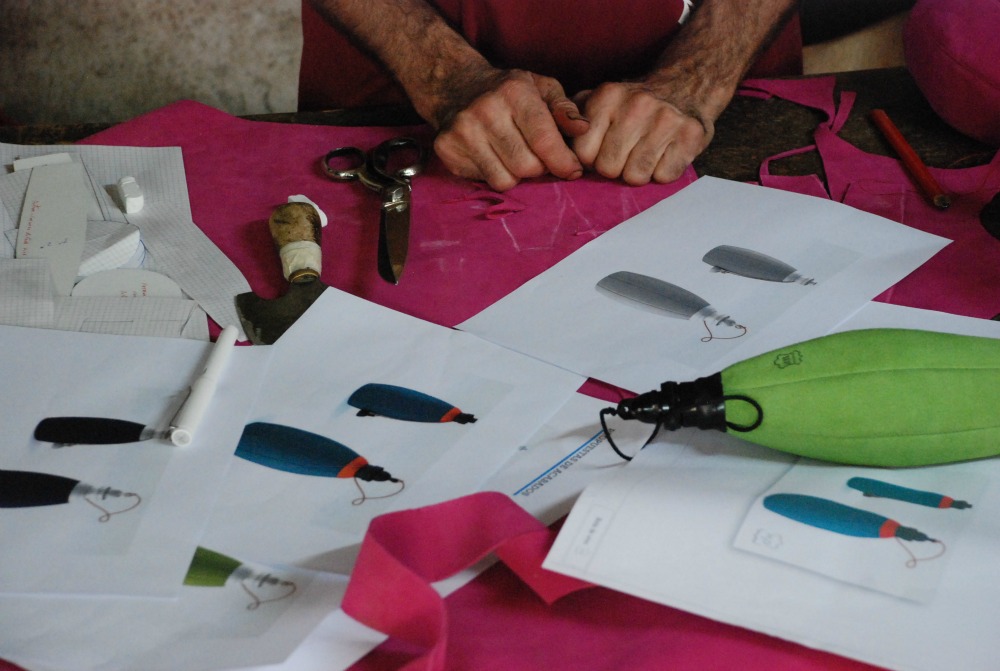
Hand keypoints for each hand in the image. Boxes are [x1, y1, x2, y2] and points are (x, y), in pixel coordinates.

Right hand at [432, 70, 590, 191]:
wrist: (456, 85)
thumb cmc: (509, 92)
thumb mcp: (542, 89)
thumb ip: (565, 109)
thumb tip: (583, 129)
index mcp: (514, 92)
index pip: (544, 141)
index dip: (563, 162)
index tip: (572, 170)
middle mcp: (485, 110)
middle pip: (527, 167)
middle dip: (539, 168)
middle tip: (538, 158)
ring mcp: (462, 131)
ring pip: (505, 180)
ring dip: (517, 175)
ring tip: (516, 157)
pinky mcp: (446, 148)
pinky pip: (484, 180)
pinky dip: (495, 174)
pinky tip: (494, 157)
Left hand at [572, 81, 713, 185]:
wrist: (687, 85)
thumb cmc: (635, 104)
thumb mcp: (601, 99)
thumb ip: (572, 115)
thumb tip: (550, 141)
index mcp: (608, 96)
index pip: (583, 154)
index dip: (592, 160)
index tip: (603, 151)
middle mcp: (637, 105)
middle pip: (609, 169)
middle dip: (616, 168)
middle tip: (627, 154)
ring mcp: (666, 120)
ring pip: (636, 176)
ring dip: (639, 173)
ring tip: (645, 155)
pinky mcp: (691, 135)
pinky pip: (664, 176)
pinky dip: (663, 172)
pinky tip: (665, 155)